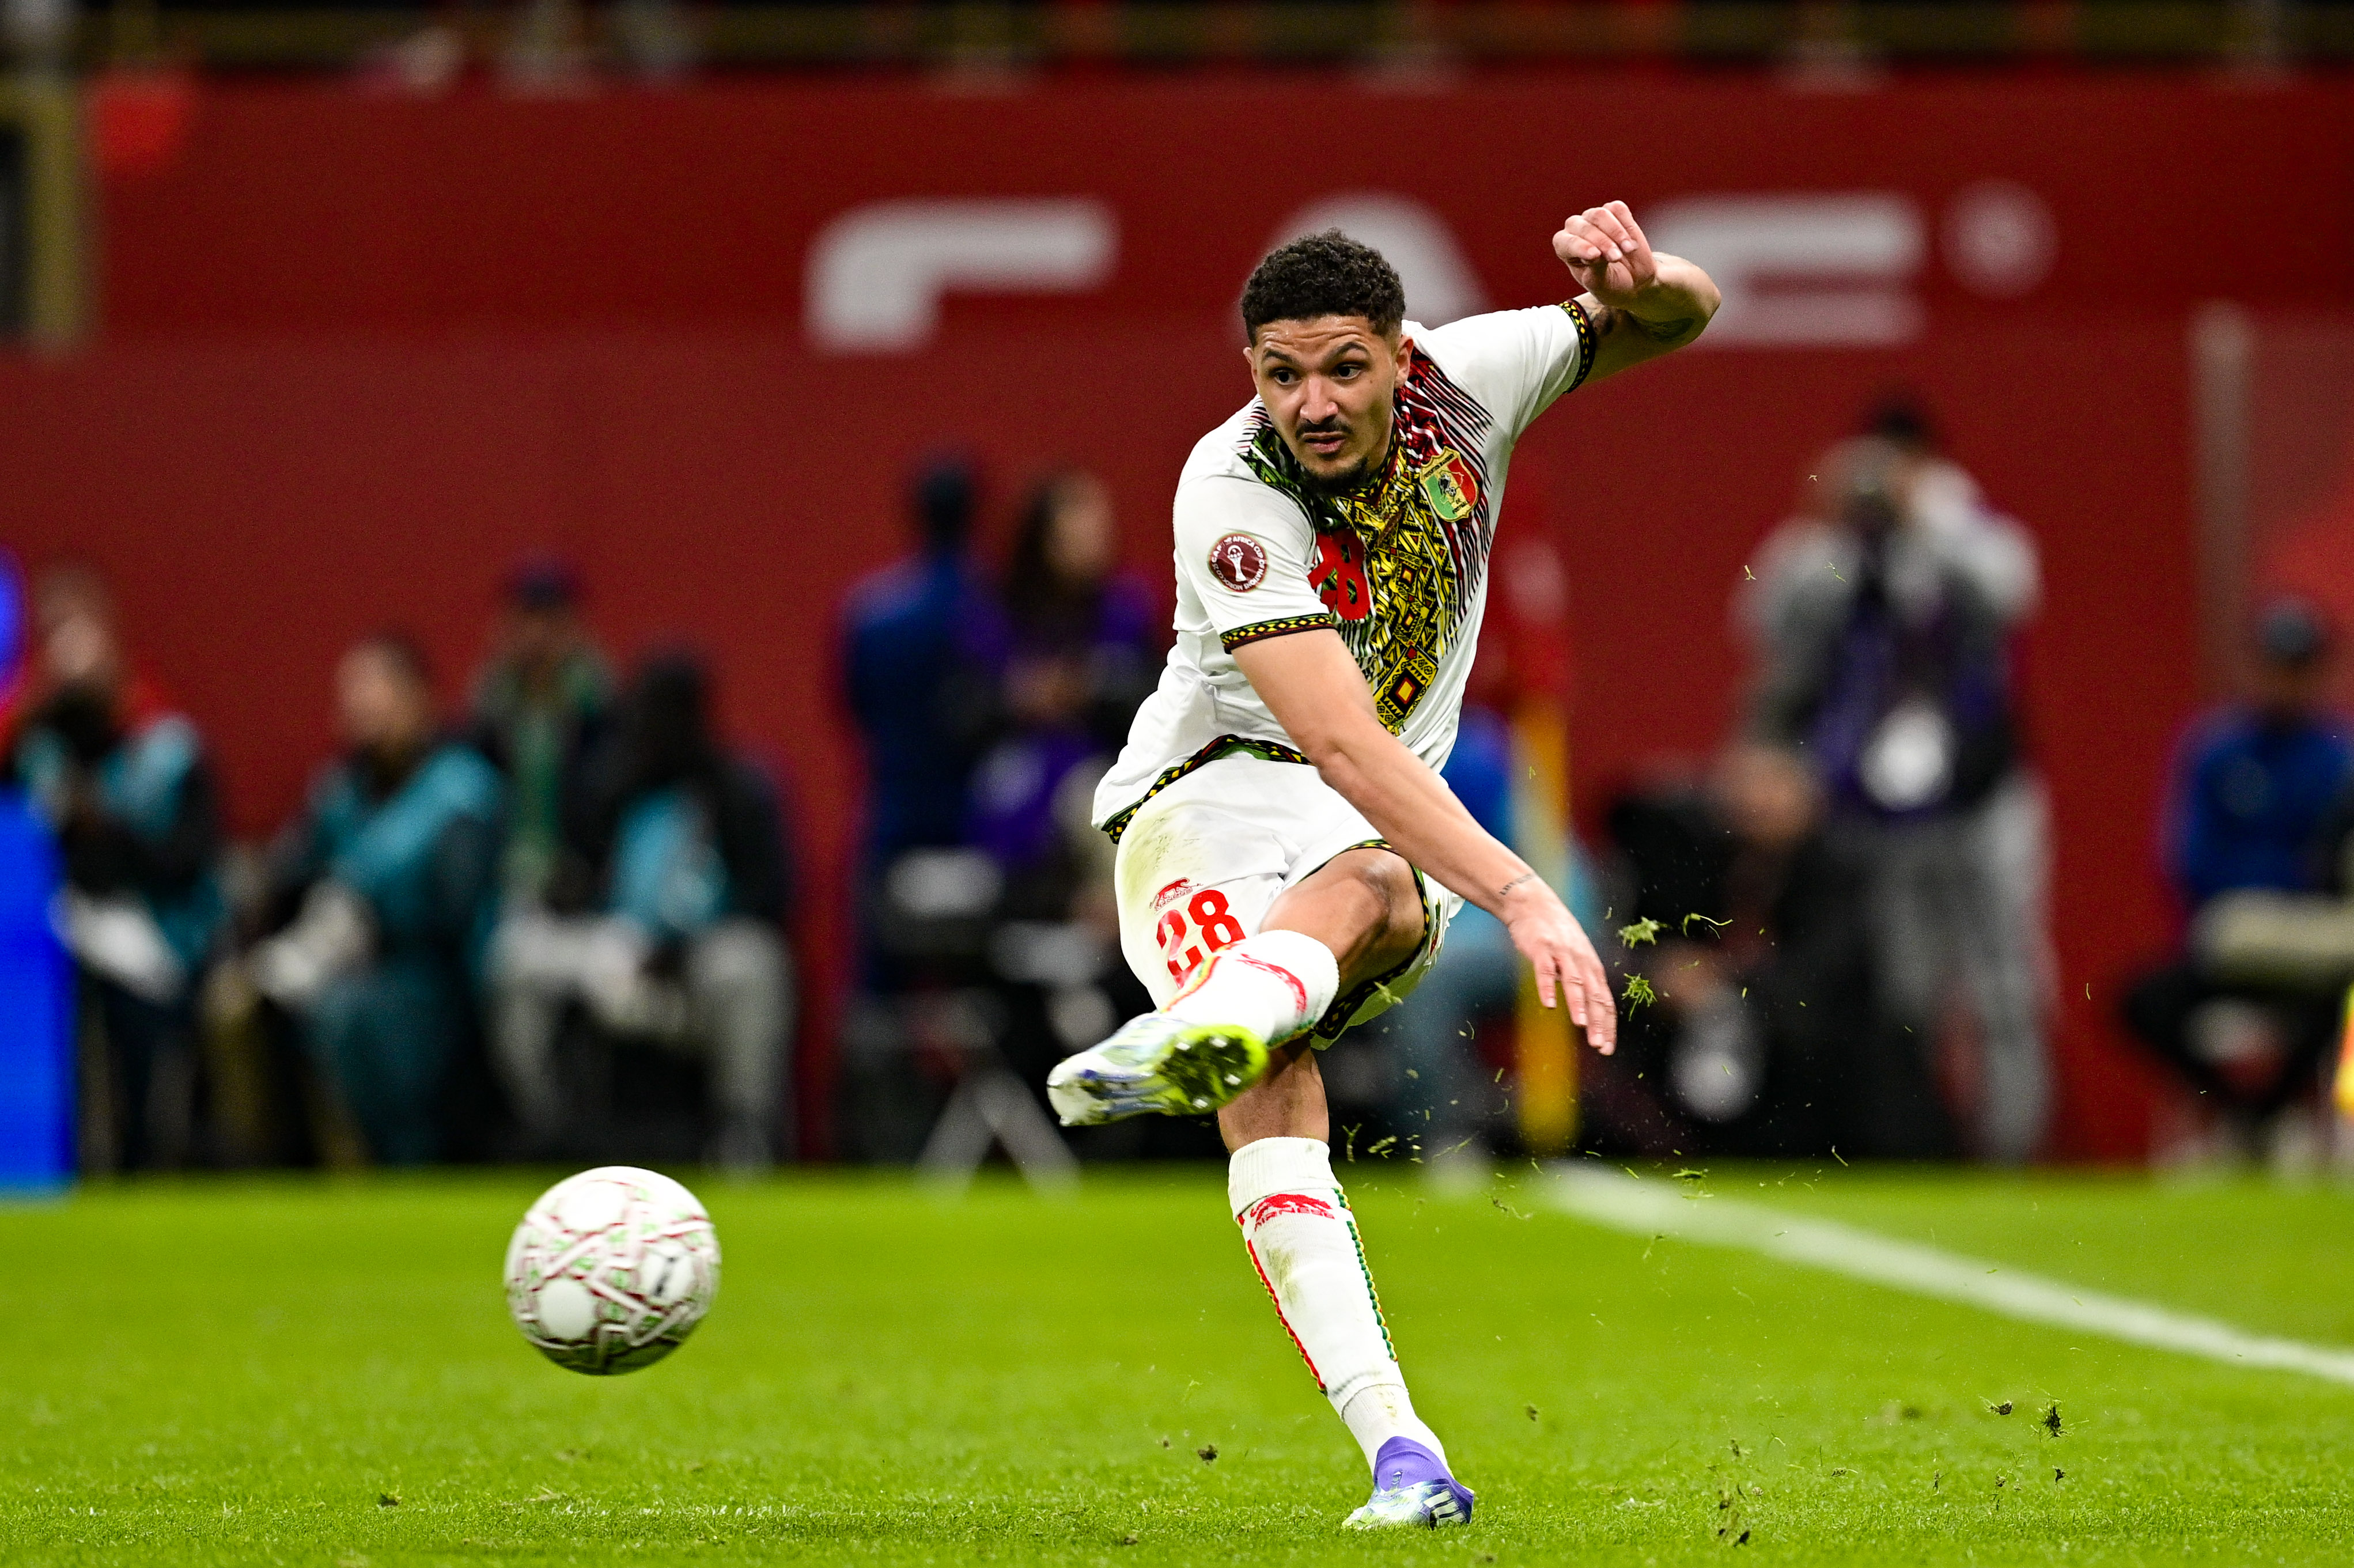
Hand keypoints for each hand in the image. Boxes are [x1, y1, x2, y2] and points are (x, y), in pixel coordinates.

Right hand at [1500, 881, 1617, 1054]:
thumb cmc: (1555, 934)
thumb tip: (1590, 1010)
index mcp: (1592, 967)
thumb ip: (1583, 980)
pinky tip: (1549, 1004)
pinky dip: (1547, 987)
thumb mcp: (1576, 957)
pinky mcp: (1541, 948)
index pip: (1605, 1001)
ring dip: (1579, 1004)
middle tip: (1599, 1045)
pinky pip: (1545, 970)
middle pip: (1594, 995)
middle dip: (1598, 1022)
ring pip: (1574, 982)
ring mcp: (1562, 953)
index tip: (1607, 1048)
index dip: (1607, 1025)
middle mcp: (1582, 961)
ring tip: (1582, 1025)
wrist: (1533, 903)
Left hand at [1552, 201, 1658, 313]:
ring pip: (1600, 214)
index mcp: (1565, 248)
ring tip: (1628, 249)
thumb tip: (1597, 253)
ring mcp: (1594, 218)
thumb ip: (1595, 269)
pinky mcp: (1613, 212)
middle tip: (1616, 257)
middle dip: (1603, 242)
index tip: (1595, 256)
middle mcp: (1576, 230)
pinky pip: (1618, 209)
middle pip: (1585, 227)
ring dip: (1616, 232)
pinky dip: (1626, 223)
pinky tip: (1631, 240)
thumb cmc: (1611, 284)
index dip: (1580, 247)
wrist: (1634, 280)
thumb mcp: (1601, 284)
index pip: (1567, 242)